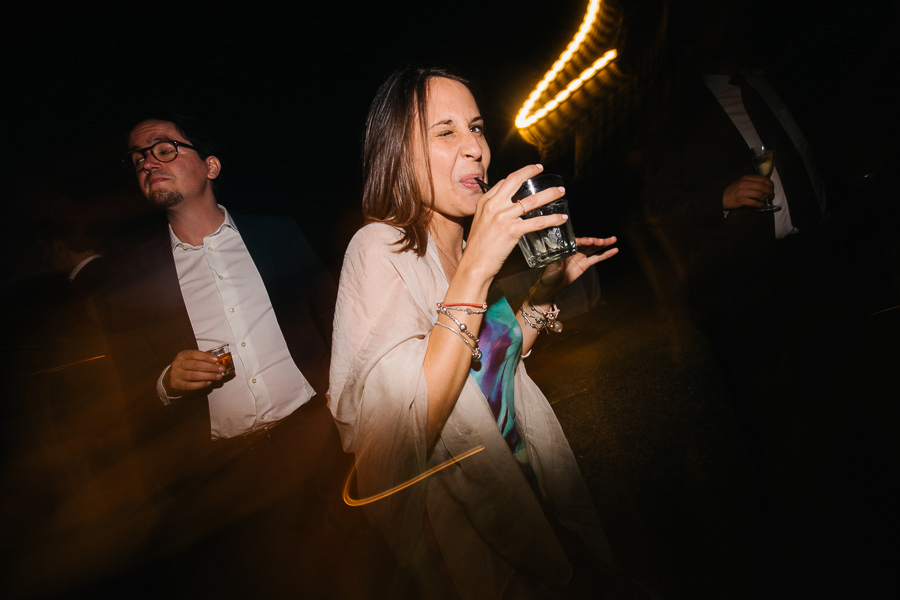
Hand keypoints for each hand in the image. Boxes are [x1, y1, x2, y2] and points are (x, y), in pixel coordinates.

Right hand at [164, 349, 223, 393]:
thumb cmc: (184, 367)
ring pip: (194, 375)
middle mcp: (177, 364)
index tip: (216, 359)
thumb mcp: (189, 359)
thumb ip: (201, 359)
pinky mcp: (176, 384)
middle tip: (221, 369)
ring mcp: (176, 374)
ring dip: (208, 376)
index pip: (194, 354)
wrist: (170, 378)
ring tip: (218, 376)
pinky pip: (191, 385)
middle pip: (196, 365)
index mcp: (182, 355)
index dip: (206, 357)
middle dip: (210, 367)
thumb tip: (216, 361)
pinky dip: (201, 384)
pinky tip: (209, 382)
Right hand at [462, 164, 569, 279]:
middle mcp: (494, 206)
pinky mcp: (513, 230)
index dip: (518, 175)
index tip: (528, 173)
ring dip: (550, 193)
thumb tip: (508, 208)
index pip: (503, 182)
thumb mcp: (480, 222)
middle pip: (515, 180)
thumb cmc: (478, 247)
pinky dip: (553, 219)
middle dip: (531, 171)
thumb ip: (492, 212)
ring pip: (532, 200)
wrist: (475, 264)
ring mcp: (503, 217)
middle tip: (542, 169)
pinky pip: (538, 221)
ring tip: (561, 191)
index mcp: (485, 202)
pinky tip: (561, 218)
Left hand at [531, 236, 618, 303]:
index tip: (590, 241)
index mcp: (564, 248)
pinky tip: (614, 250)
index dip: (584, 241)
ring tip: (613, 239)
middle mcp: (573, 250)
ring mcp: (579, 256)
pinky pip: (596, 258)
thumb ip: (556, 258)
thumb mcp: (551, 266)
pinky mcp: (584, 264)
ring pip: (593, 248)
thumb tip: (557, 250)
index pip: (576, 242)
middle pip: (587, 243)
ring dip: (603, 244)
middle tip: (604, 241)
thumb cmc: (548, 276)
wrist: (551, 287)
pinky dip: (605, 254)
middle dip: (596, 241)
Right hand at [723, 175, 774, 209]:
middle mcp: (744, 183)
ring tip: (765, 200)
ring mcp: (742, 192)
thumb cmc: (731, 191)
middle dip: (770, 192)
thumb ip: (751, 182)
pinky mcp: (741, 200)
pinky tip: (760, 205)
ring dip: (765, 198)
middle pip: (763, 186)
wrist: (720, 198)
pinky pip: (754, 202)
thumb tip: (765, 185)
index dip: (770, 183)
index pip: (763, 178)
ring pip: (760, 194)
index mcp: (746, 178)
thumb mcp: (741, 182)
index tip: (772, 187)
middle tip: (771, 195)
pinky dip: (760, 204)